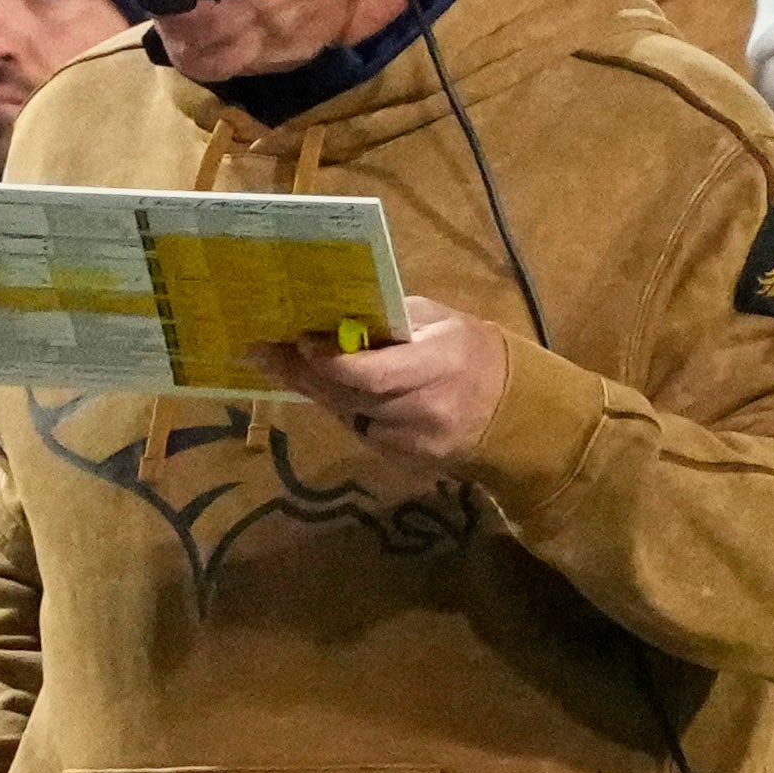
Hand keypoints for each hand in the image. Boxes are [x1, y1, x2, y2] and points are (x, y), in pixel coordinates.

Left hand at [257, 298, 508, 466]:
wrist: (510, 411)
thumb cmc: (471, 351)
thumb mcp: (439, 321)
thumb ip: (392, 320)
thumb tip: (338, 311)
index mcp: (437, 365)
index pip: (373, 374)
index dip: (331, 362)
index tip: (300, 341)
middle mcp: (423, 409)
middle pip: (349, 397)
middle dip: (303, 373)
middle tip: (263, 352)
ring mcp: (413, 442)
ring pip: (348, 416)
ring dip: (315, 391)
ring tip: (281, 364)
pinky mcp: (404, 461)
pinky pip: (360, 432)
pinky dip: (340, 409)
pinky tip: (324, 389)